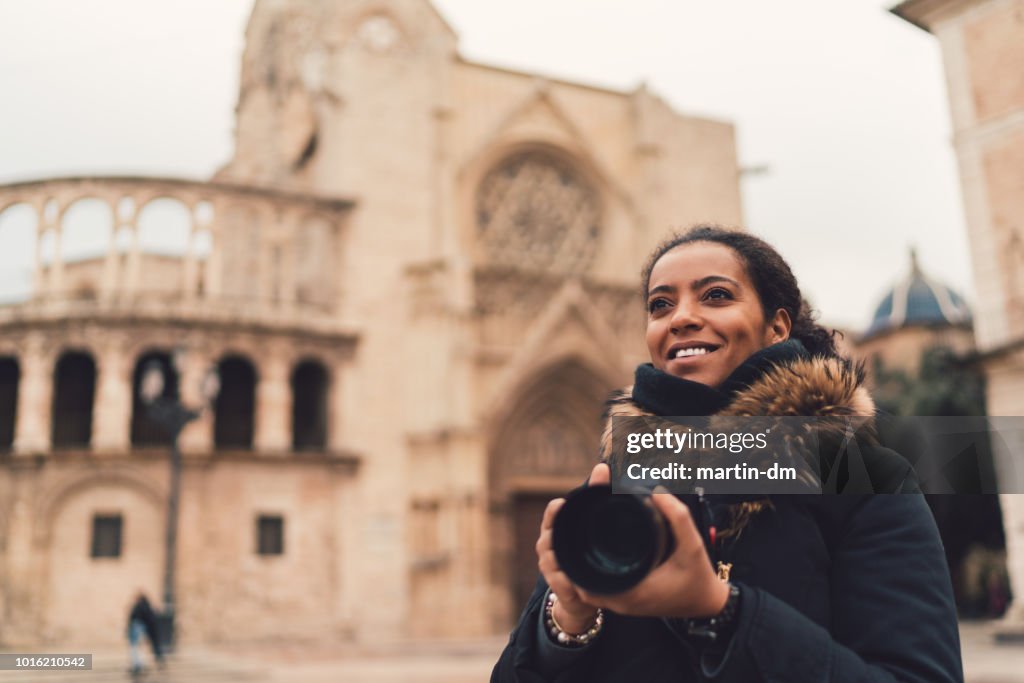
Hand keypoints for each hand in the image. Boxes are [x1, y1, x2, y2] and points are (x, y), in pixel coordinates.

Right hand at [535, 462, 610, 632]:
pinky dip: (567, 582)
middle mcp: (549, 545)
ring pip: (552, 561)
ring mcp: (551, 567)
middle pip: (549, 538)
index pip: (552, 514)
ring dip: (561, 562)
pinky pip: (560, 583)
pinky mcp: (559, 587)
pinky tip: (576, 583)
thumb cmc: (585, 551)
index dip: (554, 511)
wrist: (582, 594)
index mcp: (557, 527)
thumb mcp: (589, 523)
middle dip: (556, 538)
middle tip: (568, 536)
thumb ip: (596, 492)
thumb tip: (603, 467)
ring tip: (572, 562)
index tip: (561, 505)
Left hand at [576, 487, 729, 618]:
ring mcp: (623, 604)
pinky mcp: (628, 601)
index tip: (574, 527)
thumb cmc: (699, 577)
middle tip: (575, 524)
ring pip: (589, 585)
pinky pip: (601, 587)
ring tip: (582, 533)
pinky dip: (594, 571)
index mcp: (632, 591)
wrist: (708, 605)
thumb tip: (656, 491)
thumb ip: (678, 518)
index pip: (586, 576)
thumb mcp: (693, 545)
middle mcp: (623, 602)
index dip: (574, 553)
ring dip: (582, 563)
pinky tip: (596, 550)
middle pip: (582, 580)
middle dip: (574, 554)